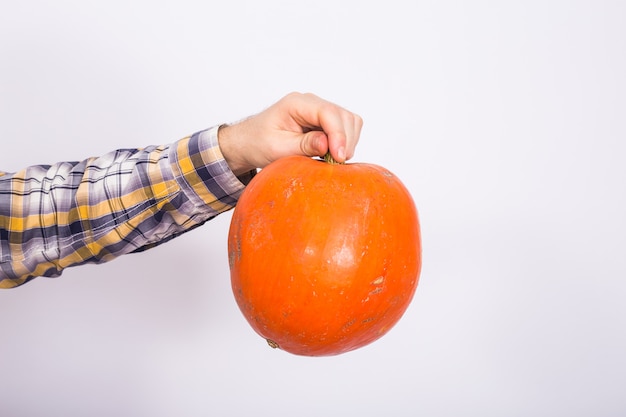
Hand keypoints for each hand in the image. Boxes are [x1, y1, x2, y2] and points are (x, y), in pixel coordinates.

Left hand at [218, 92, 362, 174]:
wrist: (250, 142)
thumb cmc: (258, 143)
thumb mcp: (277, 148)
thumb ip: (303, 145)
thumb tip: (327, 144)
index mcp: (296, 103)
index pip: (329, 113)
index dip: (338, 135)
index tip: (339, 157)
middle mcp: (311, 103)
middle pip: (344, 116)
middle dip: (345, 141)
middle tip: (335, 163)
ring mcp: (319, 111)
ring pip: (349, 121)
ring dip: (347, 142)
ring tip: (332, 160)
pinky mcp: (324, 121)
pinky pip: (346, 128)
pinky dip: (344, 142)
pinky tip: (330, 154)